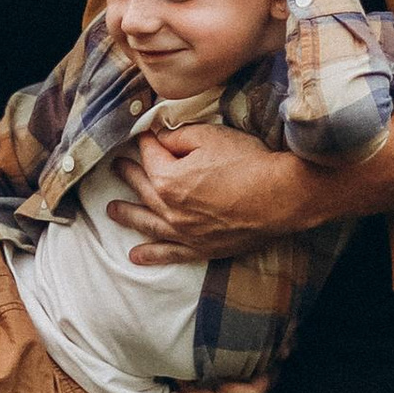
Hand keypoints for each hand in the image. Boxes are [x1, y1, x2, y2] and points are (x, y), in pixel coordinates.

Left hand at [110, 122, 336, 264]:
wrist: (281, 197)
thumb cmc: (248, 163)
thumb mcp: (210, 136)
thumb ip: (177, 136)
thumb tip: (158, 138)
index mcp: (166, 178)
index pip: (149, 155)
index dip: (147, 142)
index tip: (145, 136)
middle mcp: (169, 209)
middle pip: (143, 187)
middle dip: (128, 174)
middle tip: (117, 168)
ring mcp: (184, 231)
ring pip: (147, 222)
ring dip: (127, 215)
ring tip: (111, 210)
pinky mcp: (201, 247)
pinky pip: (169, 253)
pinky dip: (151, 254)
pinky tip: (136, 256)